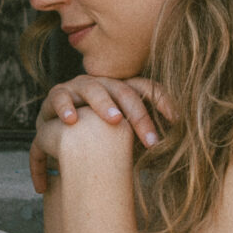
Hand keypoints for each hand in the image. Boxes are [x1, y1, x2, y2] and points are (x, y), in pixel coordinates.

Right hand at [30, 75, 168, 193]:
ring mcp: (77, 87)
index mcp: (120, 91)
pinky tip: (71, 121)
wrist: (59, 139)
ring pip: (91, 88)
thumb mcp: (121, 137)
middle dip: (137, 113)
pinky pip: (59, 99)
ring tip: (115, 120)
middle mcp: (101, 84)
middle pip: (122, 91)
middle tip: (150, 138)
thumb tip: (175, 148)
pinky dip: (65, 108)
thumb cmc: (95, 139)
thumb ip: (141, 138)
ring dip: (103, 103)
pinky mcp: (54, 98)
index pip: (145, 89)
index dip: (162, 101)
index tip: (178, 121)